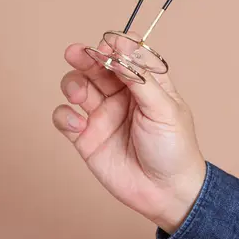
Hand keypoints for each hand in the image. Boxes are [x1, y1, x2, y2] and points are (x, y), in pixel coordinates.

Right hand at [52, 38, 205, 233]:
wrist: (166, 192)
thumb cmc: (174, 149)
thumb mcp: (164, 110)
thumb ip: (141, 80)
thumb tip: (121, 51)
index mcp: (146, 84)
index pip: (125, 55)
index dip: (114, 46)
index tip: (106, 46)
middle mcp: (122, 96)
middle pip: (97, 67)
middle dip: (85, 57)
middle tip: (75, 53)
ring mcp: (102, 115)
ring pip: (77, 87)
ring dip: (73, 84)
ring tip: (79, 95)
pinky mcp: (86, 137)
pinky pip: (65, 118)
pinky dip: (64, 116)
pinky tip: (77, 124)